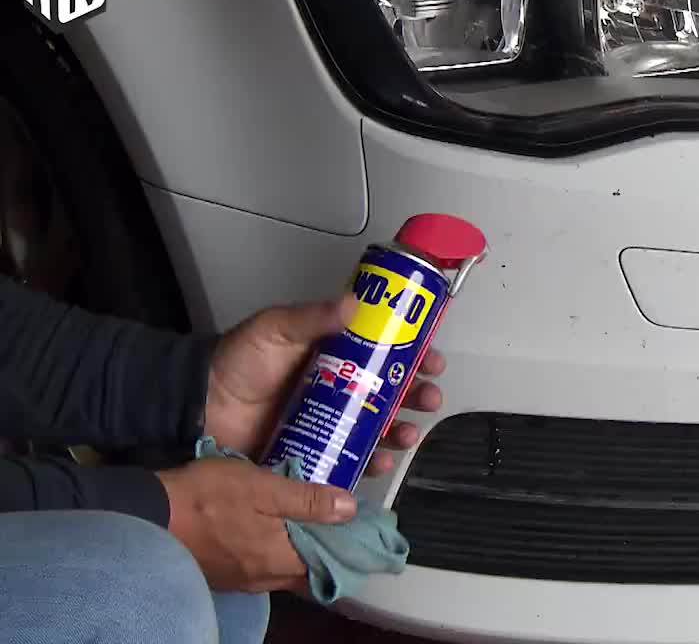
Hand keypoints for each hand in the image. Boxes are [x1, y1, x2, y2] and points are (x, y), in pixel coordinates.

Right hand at [157, 457, 356, 591]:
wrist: (144, 516)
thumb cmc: (207, 498)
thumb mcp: (263, 488)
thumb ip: (308, 501)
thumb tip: (351, 509)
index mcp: (280, 561)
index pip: (330, 565)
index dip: (349, 548)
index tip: (366, 529)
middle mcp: (264, 579)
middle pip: (307, 571)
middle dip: (326, 551)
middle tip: (341, 523)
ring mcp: (239, 580)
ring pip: (283, 570)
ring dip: (299, 551)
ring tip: (312, 523)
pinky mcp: (220, 574)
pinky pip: (260, 567)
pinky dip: (275, 552)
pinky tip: (275, 531)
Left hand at [204, 294, 446, 474]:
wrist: (199, 406)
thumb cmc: (236, 363)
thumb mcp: (274, 329)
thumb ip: (311, 317)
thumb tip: (353, 302)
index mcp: (337, 355)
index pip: (386, 353)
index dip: (415, 355)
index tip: (432, 360)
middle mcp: (341, 389)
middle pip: (392, 392)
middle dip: (418, 396)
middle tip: (428, 397)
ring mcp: (331, 423)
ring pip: (380, 427)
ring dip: (402, 429)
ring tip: (408, 432)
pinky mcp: (318, 452)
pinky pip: (353, 460)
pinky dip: (372, 462)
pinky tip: (381, 461)